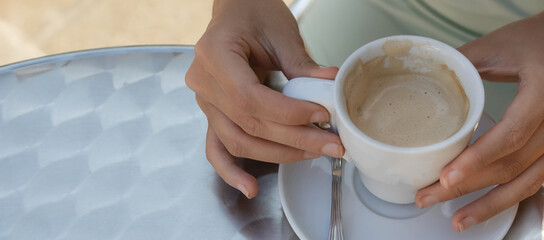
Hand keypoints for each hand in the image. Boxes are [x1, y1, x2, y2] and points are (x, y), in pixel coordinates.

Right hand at [185, 0, 343, 198]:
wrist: (236, 12)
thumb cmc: (254, 13)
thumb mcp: (280, 32)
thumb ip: (302, 64)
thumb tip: (331, 87)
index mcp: (215, 55)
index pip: (250, 98)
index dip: (288, 114)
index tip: (321, 115)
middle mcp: (203, 83)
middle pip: (248, 124)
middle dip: (294, 139)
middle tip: (331, 144)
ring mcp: (205, 102)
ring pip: (238, 141)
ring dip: (279, 153)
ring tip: (315, 152)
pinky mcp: (214, 115)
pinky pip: (217, 148)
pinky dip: (231, 171)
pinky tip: (250, 188)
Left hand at [414, 15, 543, 230]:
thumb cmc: (536, 41)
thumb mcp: (495, 45)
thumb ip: (462, 65)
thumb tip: (426, 81)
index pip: (508, 136)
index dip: (476, 160)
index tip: (446, 177)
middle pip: (512, 165)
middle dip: (468, 186)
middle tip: (430, 196)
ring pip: (529, 179)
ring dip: (494, 203)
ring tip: (462, 219)